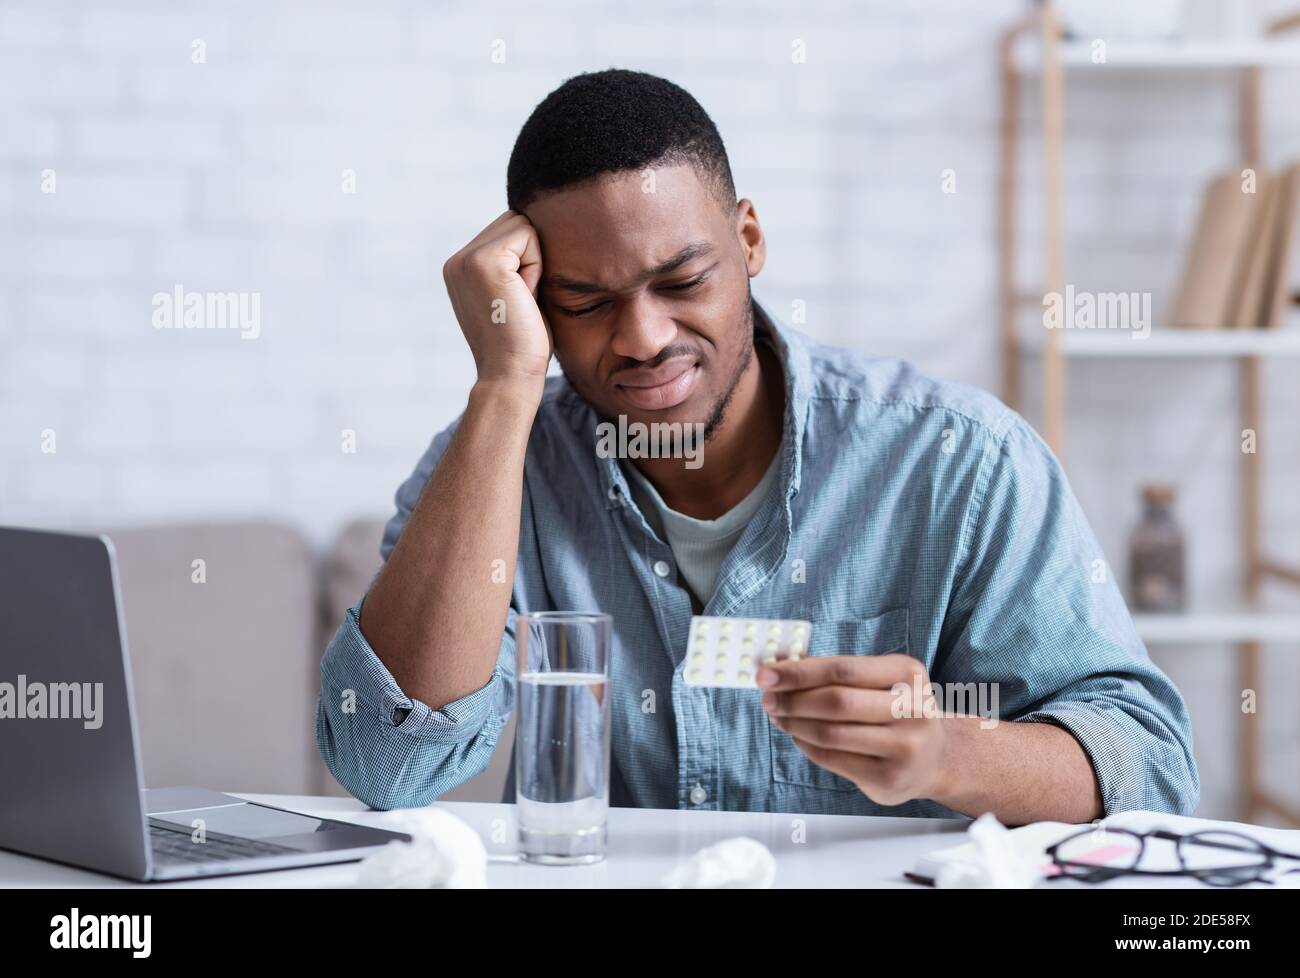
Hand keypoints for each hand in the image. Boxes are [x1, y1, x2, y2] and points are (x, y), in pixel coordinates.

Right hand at [442, 210, 552, 390]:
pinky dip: (536, 267)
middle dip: (530, 257)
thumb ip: (512, 264)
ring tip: (522, 298)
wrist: (511, 375)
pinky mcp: (483, 260)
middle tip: (522, 300)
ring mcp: (466, 259)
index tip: (517, 301)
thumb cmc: (522, 344)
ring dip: (534, 262)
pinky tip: (525, 296)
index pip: (506, 233)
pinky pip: (528, 236)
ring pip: (522, 226)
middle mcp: (457, 260)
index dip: (526, 262)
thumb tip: (533, 232)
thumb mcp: (511, 296)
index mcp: (460, 268)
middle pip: (514, 222)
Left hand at [758, 653, 952, 806]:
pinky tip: (798, 735)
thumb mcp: (879, 681)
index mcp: (907, 673)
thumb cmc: (895, 711)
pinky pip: (833, 758)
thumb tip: (778, 667)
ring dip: (795, 724)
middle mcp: (913, 709)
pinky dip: (806, 745)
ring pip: (831, 733)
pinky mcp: (889, 778)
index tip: (766, 674)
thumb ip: (836, 672)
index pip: (844, 669)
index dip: (799, 672)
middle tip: (767, 699)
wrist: (935, 758)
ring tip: (779, 717)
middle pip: (837, 701)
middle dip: (793, 700)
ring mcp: (904, 747)